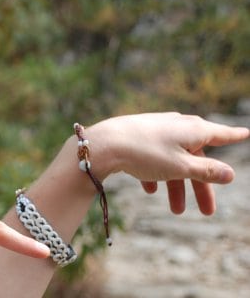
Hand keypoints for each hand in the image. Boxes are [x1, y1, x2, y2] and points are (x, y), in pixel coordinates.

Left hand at [91, 112, 248, 213]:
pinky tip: (149, 190)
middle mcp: (177, 126)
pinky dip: (155, 174)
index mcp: (193, 129)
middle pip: (196, 157)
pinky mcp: (137, 136)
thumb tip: (230, 173)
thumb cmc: (145, 153)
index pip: (221, 134)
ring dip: (176, 185)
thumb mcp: (181, 167)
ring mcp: (156, 130)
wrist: (103, 144)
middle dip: (201, 185)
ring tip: (175, 210)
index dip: (234, 135)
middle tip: (208, 212)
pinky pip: (153, 158)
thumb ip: (207, 170)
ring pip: (173, 161)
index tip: (246, 133)